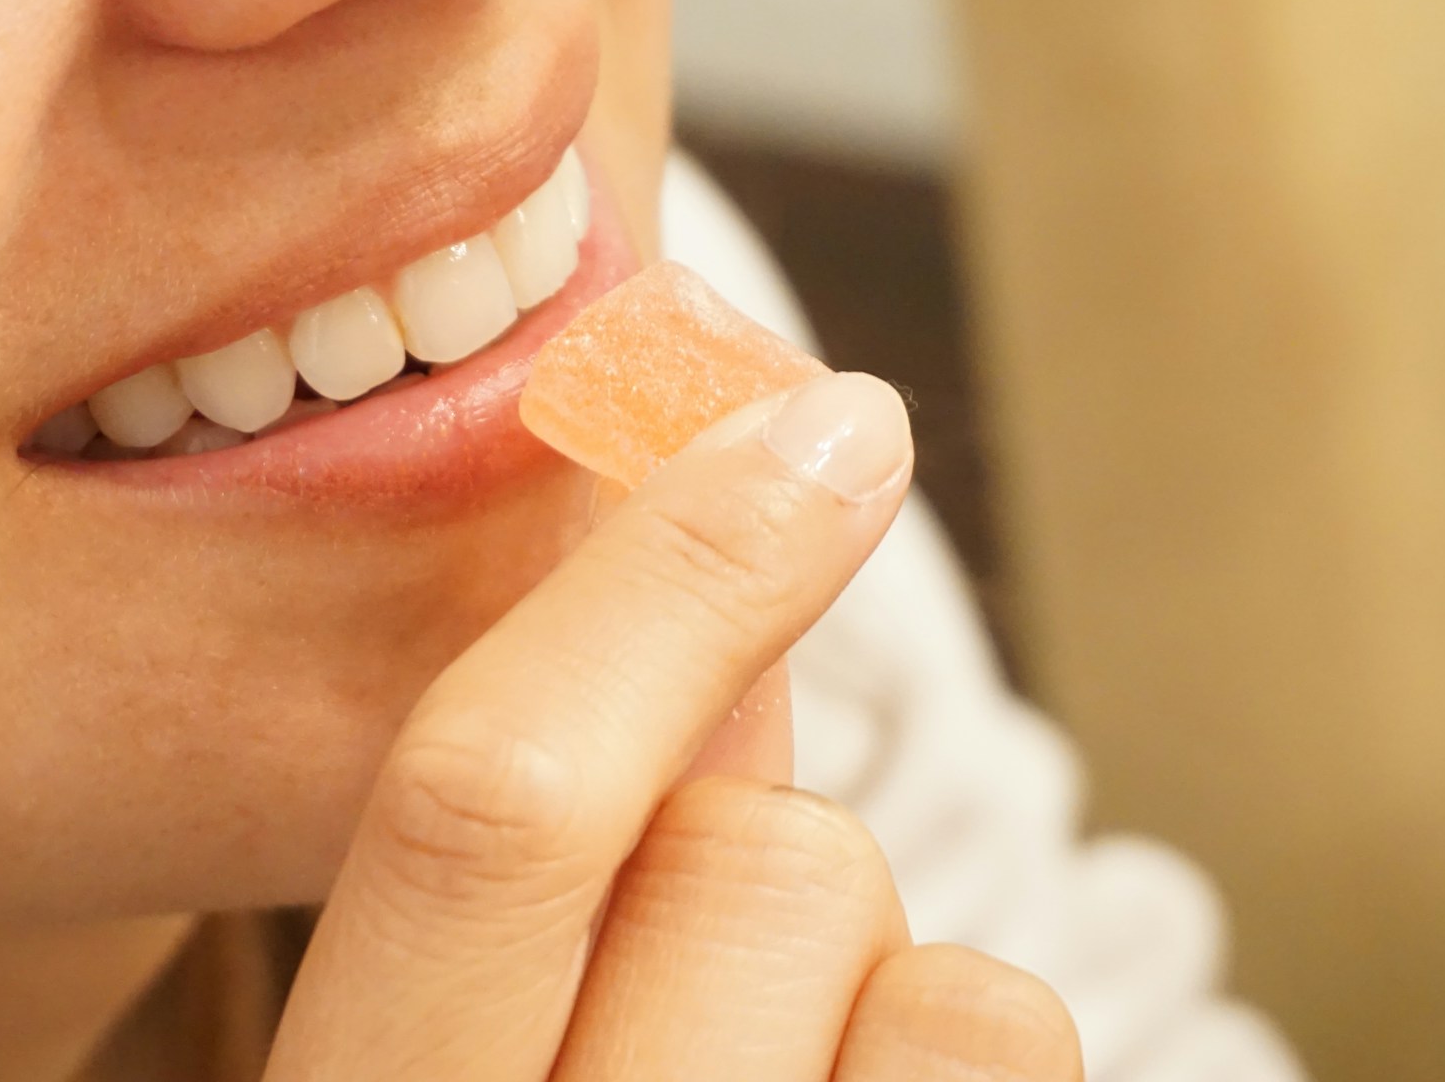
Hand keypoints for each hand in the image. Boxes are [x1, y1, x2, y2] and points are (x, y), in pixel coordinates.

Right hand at [266, 372, 1081, 1080]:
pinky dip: (948, 1072)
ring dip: (867, 988)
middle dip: (755, 852)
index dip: (658, 580)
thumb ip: (547, 853)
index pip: (489, 812)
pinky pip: (1005, 1052)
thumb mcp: (439, 1052)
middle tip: (695, 966)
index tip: (817, 426)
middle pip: (758, 860)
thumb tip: (713, 602)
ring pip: (932, 973)